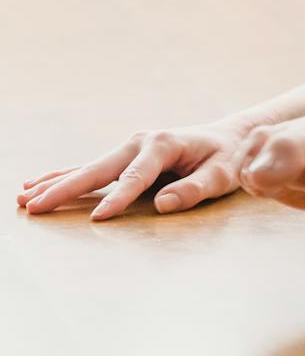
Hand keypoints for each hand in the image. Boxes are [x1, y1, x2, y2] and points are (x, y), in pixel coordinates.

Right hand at [17, 120, 250, 219]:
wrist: (229, 137)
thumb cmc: (227, 158)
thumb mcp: (223, 174)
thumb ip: (195, 189)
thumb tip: (163, 204)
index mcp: (163, 145)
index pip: (136, 178)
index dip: (118, 198)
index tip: (99, 218)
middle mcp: (140, 143)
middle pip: (98, 169)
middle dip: (66, 188)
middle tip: (34, 205)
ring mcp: (128, 148)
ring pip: (86, 168)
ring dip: (55, 183)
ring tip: (23, 197)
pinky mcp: (124, 157)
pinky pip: (89, 169)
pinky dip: (63, 177)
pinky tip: (37, 184)